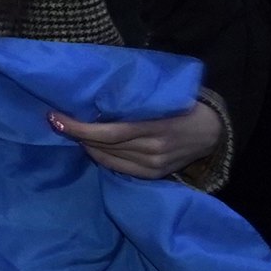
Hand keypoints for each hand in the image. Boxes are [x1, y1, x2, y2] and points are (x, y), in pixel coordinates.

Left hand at [50, 99, 222, 180]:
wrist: (214, 133)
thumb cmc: (184, 107)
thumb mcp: (164, 98)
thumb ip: (136, 101)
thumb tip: (97, 96)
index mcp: (158, 127)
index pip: (109, 132)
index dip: (80, 127)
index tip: (56, 116)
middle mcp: (154, 150)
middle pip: (104, 145)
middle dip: (77, 133)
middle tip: (57, 120)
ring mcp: (153, 165)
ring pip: (107, 157)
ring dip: (85, 144)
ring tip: (72, 130)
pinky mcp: (153, 175)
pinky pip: (117, 168)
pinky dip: (99, 157)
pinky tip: (89, 146)